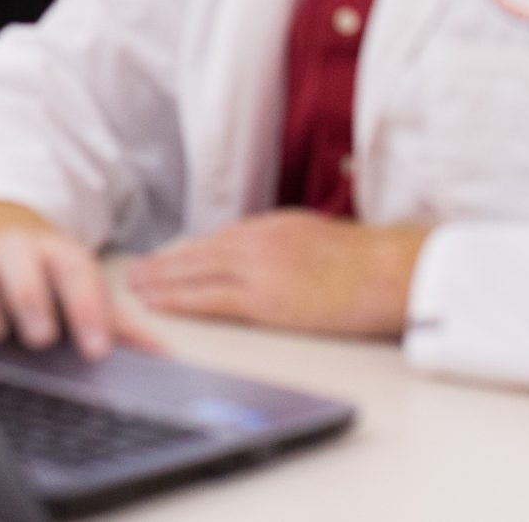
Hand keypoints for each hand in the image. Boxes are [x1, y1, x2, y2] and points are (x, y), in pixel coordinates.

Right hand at [0, 203, 162, 361]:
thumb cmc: (42, 273)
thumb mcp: (80, 289)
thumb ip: (115, 323)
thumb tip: (164, 356)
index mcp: (56, 250)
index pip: (76, 269)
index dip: (87, 308)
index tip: (95, 349)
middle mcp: (13, 244)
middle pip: (19, 262)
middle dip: (30, 301)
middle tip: (39, 335)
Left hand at [125, 211, 430, 338]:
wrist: (393, 271)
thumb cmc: (369, 262)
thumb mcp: (317, 236)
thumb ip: (284, 244)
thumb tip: (261, 258)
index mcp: (273, 227)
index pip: (218, 239)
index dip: (188, 251)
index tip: (167, 258)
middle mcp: (259, 241)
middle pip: (198, 252)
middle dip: (164, 263)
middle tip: (135, 272)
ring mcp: (259, 269)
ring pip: (196, 272)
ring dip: (162, 279)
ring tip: (137, 286)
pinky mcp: (267, 300)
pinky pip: (212, 300)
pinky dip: (180, 299)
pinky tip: (159, 302)